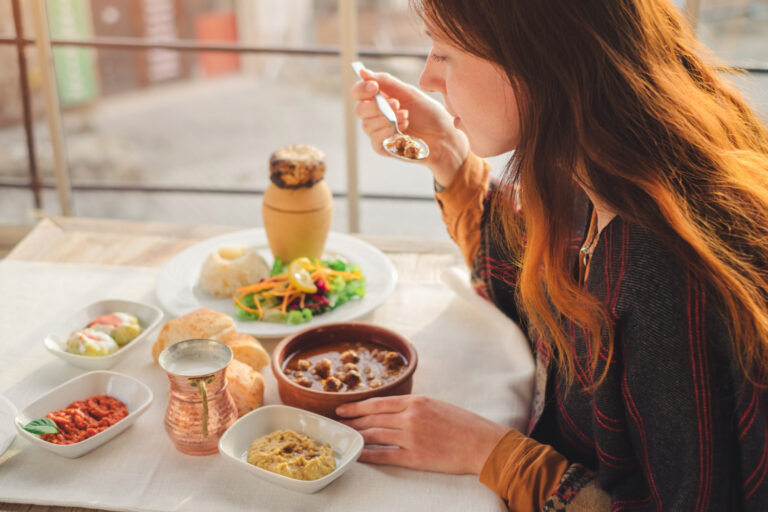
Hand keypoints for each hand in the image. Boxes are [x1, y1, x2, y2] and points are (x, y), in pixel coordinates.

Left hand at [336, 395, 508, 474]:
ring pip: (375, 436)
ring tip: (345, 438)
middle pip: (372, 419)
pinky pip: (385, 456)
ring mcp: (411, 437)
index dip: (356, 406)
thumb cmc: (463, 423)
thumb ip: (413, 406)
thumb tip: (391, 411)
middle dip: (352, 421)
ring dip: (358, 437)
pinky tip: (359, 455)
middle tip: (337, 424)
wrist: (482, 443)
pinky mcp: (415, 457)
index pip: (377, 402)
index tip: (342, 409)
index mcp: (416, 401)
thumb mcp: (436, 404)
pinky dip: (369, 456)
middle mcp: (410, 417)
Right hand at [351, 67, 468, 187]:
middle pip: (359, 110)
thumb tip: (363, 72)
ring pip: (367, 125)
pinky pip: (375, 140)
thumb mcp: (408, 93)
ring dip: (387, 119)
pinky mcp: (384, 148)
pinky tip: (404, 129)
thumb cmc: (428, 114)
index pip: (359, 93)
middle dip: (376, 105)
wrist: (444, 136)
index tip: (374, 86)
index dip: (362, 88)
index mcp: (380, 100)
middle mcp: (376, 117)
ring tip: (406, 116)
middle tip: (396, 104)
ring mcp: (379, 133)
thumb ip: (386, 82)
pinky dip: (388, 132)